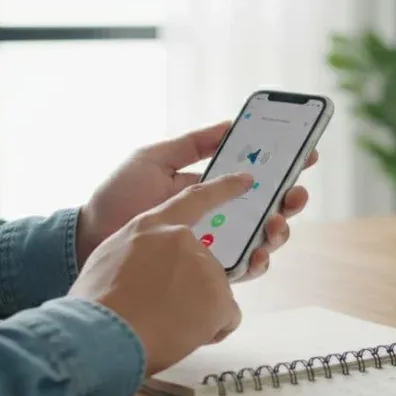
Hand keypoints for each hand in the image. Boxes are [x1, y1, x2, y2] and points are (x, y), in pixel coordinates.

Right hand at [69, 172, 253, 374]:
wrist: (102, 333)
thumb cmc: (96, 303)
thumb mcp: (110, 258)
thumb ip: (138, 250)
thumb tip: (146, 262)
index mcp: (152, 225)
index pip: (194, 199)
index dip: (222, 189)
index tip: (246, 181)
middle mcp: (183, 240)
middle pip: (202, 263)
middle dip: (190, 287)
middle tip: (162, 308)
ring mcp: (205, 267)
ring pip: (213, 293)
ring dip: (197, 310)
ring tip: (165, 325)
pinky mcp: (219, 297)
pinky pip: (226, 317)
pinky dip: (211, 331)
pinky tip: (183, 337)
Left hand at [76, 121, 316, 280]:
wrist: (90, 238)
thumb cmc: (118, 196)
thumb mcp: (154, 158)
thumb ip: (193, 143)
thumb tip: (230, 123)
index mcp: (207, 185)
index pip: (253, 174)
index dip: (282, 166)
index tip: (305, 153)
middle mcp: (216, 216)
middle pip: (266, 207)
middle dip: (290, 198)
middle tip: (297, 192)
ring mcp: (213, 244)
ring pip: (261, 239)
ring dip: (279, 229)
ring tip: (278, 221)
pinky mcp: (205, 272)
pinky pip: (241, 269)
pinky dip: (257, 261)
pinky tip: (259, 252)